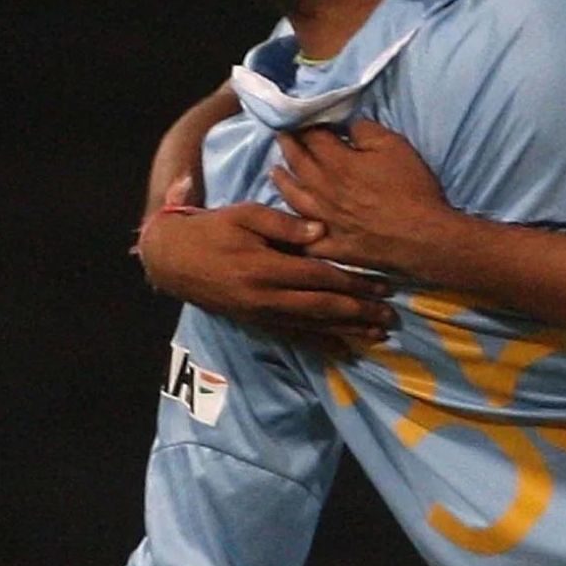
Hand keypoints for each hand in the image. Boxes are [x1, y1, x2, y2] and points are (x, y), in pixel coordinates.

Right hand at [137, 202, 396, 355]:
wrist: (173, 260)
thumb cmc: (213, 230)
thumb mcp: (244, 215)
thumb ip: (284, 223)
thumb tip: (323, 231)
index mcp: (266, 268)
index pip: (321, 277)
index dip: (355, 282)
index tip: (385, 285)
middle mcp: (266, 297)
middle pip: (323, 307)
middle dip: (360, 313)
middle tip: (392, 316)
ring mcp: (262, 314)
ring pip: (312, 327)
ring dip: (347, 332)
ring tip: (378, 335)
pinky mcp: (257, 323)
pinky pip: (293, 337)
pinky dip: (320, 344)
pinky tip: (344, 351)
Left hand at [271, 119, 458, 275]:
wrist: (423, 237)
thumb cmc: (412, 189)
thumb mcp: (395, 146)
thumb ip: (366, 131)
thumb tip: (346, 126)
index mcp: (338, 164)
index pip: (313, 137)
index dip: (306, 123)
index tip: (301, 116)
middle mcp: (323, 190)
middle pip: (297, 164)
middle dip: (288, 145)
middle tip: (281, 135)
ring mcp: (324, 220)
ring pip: (293, 198)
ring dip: (282, 182)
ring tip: (275, 171)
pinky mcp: (331, 245)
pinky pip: (304, 238)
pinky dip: (293, 230)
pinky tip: (288, 224)